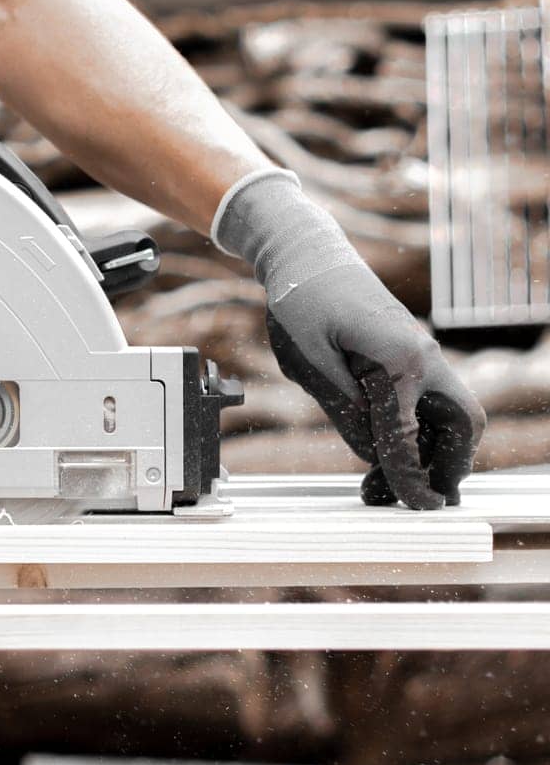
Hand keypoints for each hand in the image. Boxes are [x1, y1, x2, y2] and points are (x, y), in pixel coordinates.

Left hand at [215, 171, 484, 508]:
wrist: (306, 257)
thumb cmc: (302, 301)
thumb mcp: (309, 360)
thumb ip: (343, 408)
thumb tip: (373, 453)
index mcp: (403, 359)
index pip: (411, 434)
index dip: (409, 476)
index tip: (413, 507)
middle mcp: (424, 357)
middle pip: (461, 426)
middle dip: (449, 466)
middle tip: (422, 501)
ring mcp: (421, 356)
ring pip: (449, 417)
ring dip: (431, 454)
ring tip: (390, 486)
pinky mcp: (408, 358)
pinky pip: (425, 403)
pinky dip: (415, 433)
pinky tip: (383, 453)